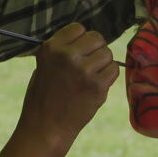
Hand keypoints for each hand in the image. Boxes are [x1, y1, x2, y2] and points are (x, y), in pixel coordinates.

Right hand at [0, 24, 119, 156]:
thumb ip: (63, 50)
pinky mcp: (97, 86)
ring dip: (103, 64)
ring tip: (91, 77)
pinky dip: (108, 77)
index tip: (78, 52)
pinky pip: (114, 70)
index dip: (81, 40)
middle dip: (96, 49)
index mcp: (51, 48)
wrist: (46, 127)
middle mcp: (67, 56)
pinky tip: (95, 86)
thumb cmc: (43, 97)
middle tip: (89, 64)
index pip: (79, 28)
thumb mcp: (44, 66)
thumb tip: (86, 39)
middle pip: (97, 38)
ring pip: (108, 54)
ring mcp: (84, 71)